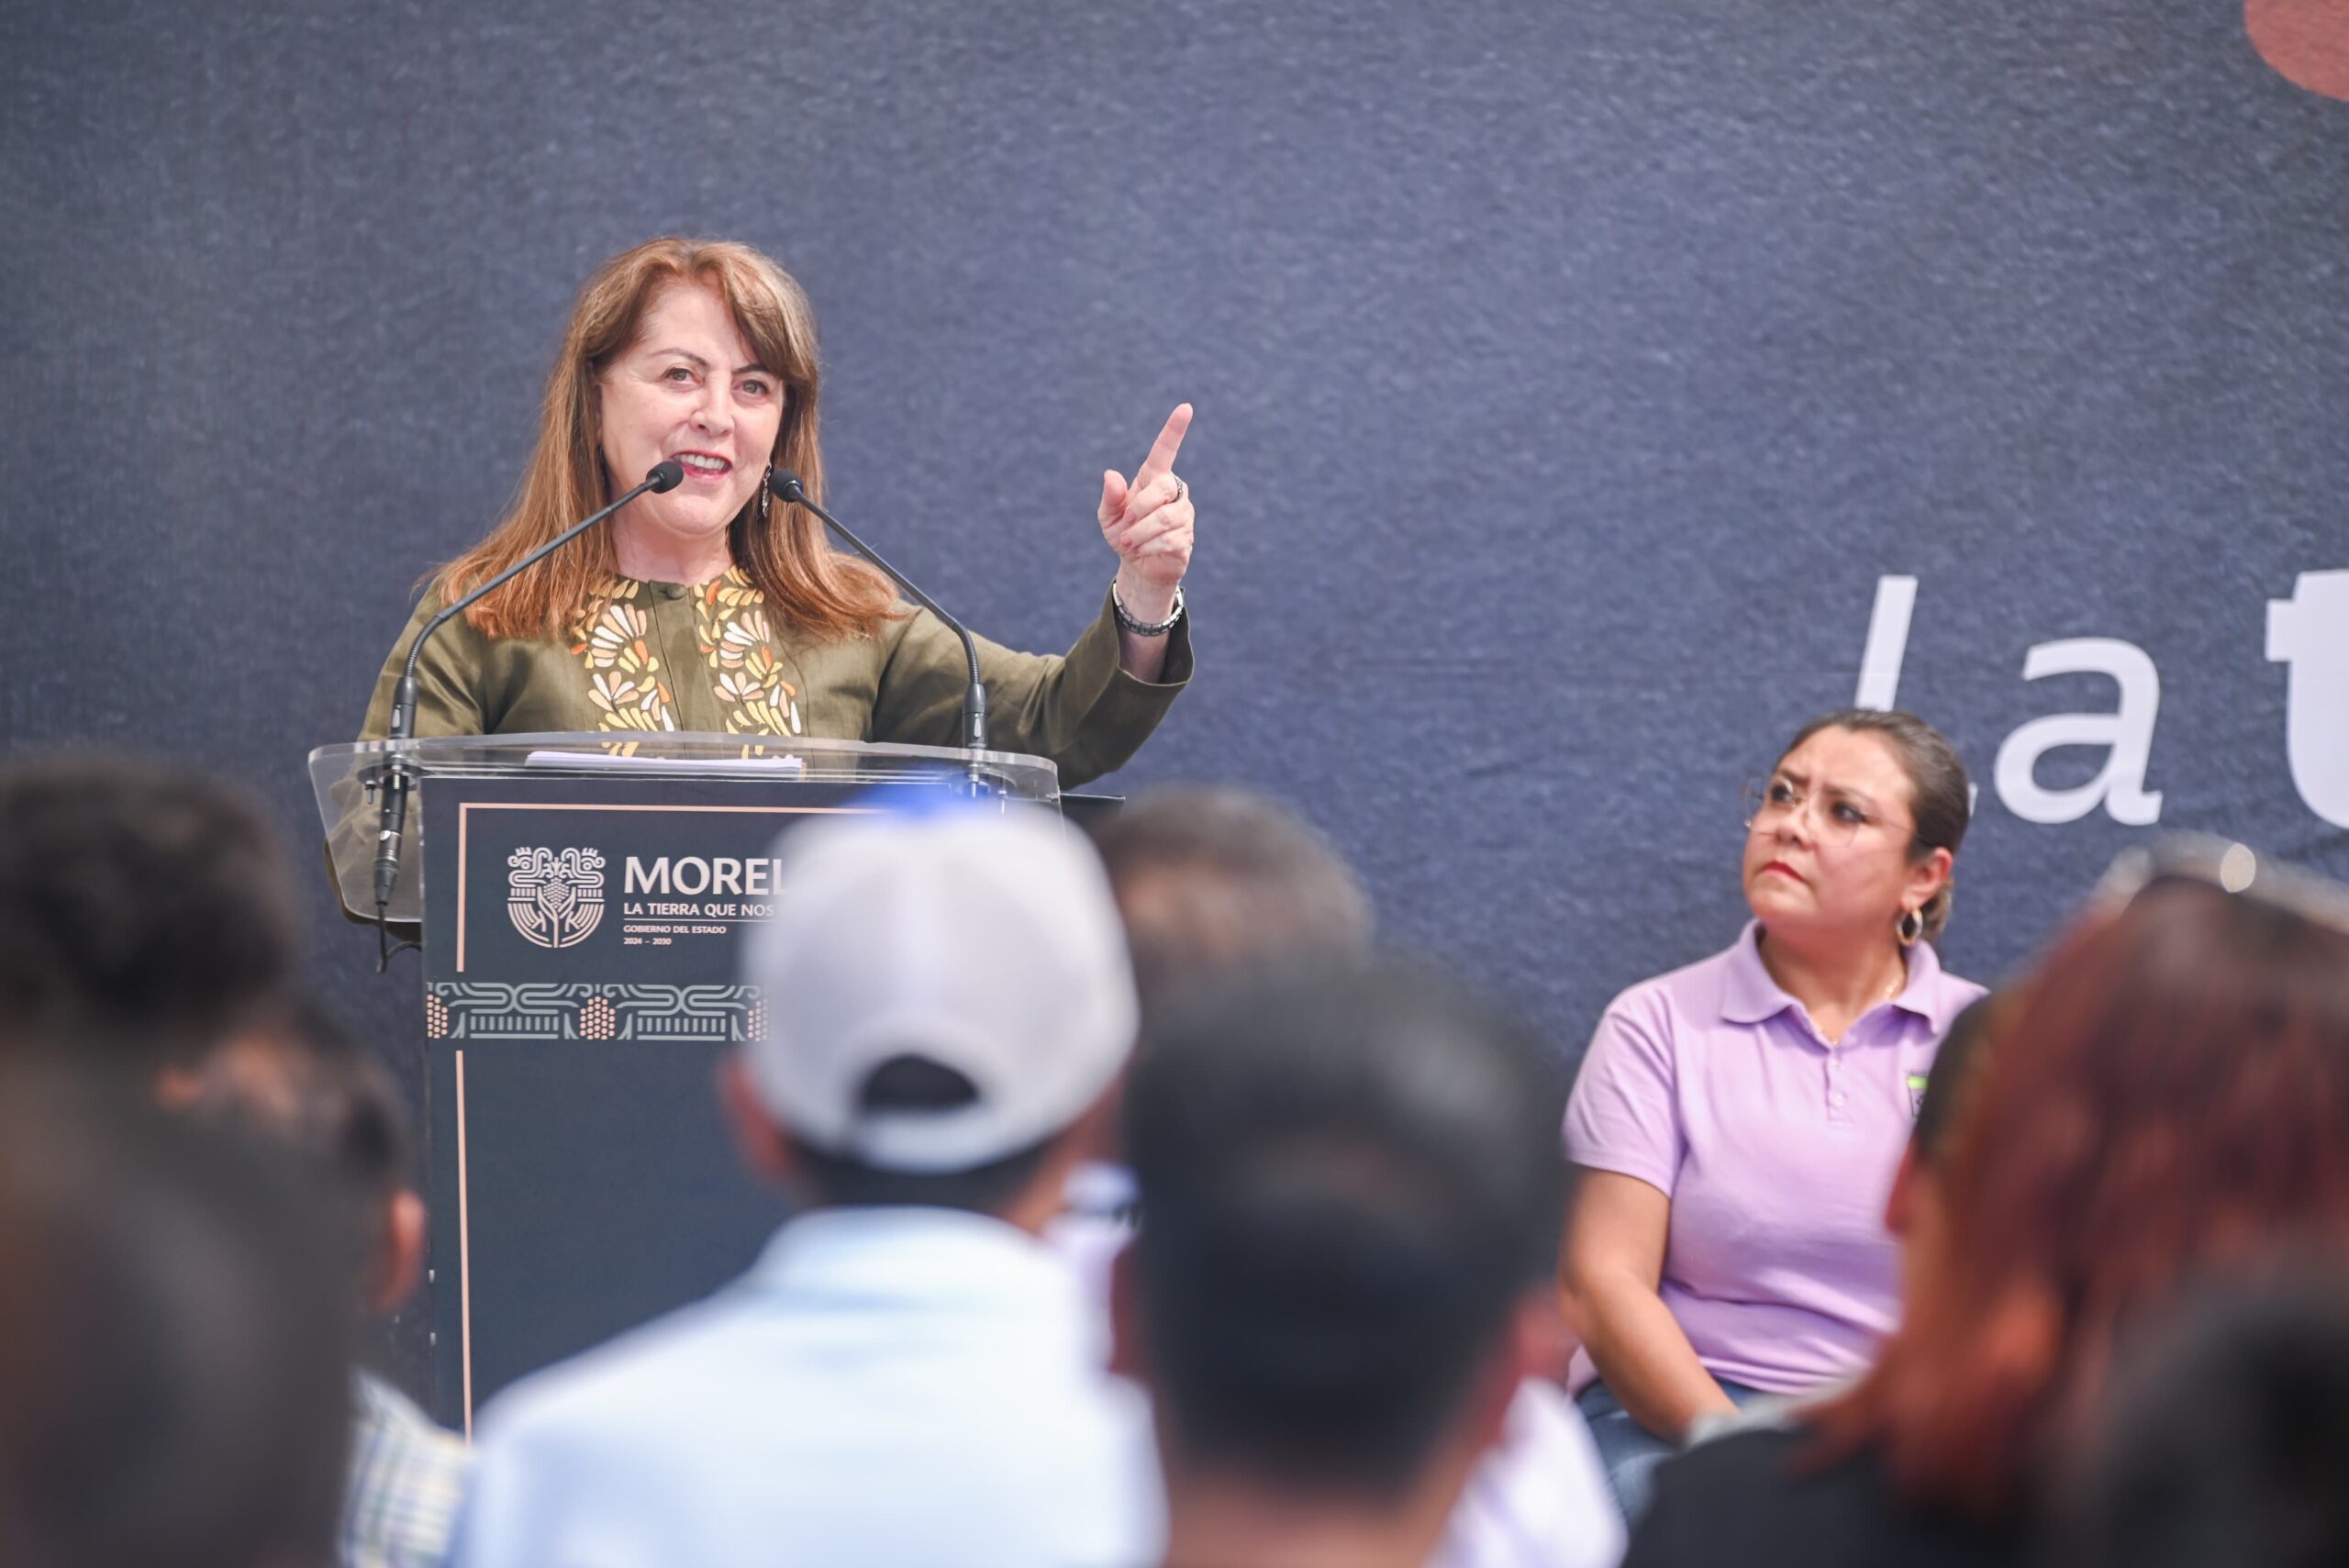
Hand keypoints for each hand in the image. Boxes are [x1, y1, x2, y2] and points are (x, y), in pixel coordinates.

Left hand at [1099, 403, 1193, 621]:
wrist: (1138, 566)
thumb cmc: (1124, 534)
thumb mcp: (1108, 516)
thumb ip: (1110, 497)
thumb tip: (1111, 475)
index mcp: (1153, 479)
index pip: (1165, 450)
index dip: (1174, 430)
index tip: (1185, 407)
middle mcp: (1173, 492)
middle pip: (1163, 488)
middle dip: (1138, 509)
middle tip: (1124, 525)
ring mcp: (1184, 514)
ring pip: (1164, 518)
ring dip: (1139, 533)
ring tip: (1129, 542)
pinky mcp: (1187, 537)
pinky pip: (1169, 539)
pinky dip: (1148, 547)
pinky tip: (1142, 551)